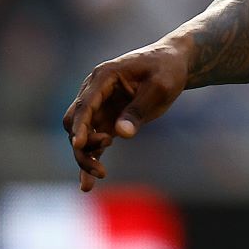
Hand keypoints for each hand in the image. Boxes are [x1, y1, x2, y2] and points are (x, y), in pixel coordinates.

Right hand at [63, 43, 189, 190]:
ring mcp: (100, 107)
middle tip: (102, 165)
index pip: (84, 105)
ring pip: (81, 136)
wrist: (174, 63)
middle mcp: (94, 93)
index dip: (80, 126)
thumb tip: (120, 135)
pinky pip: (95, 143)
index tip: (78, 144)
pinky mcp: (108, 120)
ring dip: (85, 156)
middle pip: (74, 123)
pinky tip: (88, 184)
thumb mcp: (160, 86)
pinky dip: (91, 160)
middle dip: (82, 145)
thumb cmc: (167, 69)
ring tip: (98, 177)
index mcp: (103, 78)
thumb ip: (139, 109)